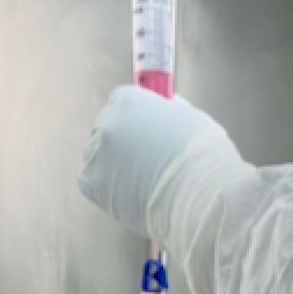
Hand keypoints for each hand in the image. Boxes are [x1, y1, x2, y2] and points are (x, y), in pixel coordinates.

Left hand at [78, 85, 218, 235]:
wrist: (197, 192)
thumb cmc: (202, 157)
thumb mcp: (190, 118)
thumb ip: (168, 112)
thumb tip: (163, 112)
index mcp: (130, 101)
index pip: (119, 101)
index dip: (132, 117)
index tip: (139, 130)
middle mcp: (108, 122)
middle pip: (104, 127)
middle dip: (119, 141)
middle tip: (139, 160)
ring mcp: (98, 153)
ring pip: (95, 155)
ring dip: (110, 165)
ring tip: (137, 181)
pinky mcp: (92, 183)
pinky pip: (90, 182)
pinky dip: (104, 188)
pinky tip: (126, 193)